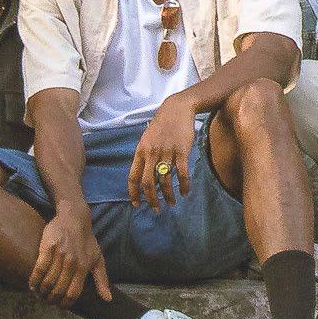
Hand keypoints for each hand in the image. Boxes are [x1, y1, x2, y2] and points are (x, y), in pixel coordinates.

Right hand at [29, 208, 110, 307]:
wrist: (74, 217)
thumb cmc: (87, 240)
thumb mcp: (98, 259)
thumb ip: (102, 280)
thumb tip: (108, 300)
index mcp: (83, 268)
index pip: (73, 293)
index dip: (65, 303)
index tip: (60, 306)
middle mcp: (71, 262)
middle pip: (59, 289)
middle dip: (52, 299)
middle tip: (47, 301)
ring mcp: (59, 254)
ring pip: (48, 280)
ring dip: (42, 292)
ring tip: (39, 294)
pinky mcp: (47, 246)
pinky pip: (39, 267)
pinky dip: (34, 279)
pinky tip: (32, 285)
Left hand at [128, 94, 195, 210]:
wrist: (177, 109)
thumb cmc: (161, 125)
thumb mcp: (147, 139)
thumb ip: (145, 156)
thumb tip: (144, 176)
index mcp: (141, 150)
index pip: (133, 176)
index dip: (134, 193)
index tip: (136, 204)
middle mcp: (151, 153)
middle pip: (148, 183)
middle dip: (151, 199)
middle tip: (156, 209)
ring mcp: (166, 152)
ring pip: (165, 181)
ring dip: (168, 196)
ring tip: (171, 203)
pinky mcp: (181, 152)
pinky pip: (182, 174)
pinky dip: (183, 186)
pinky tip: (185, 192)